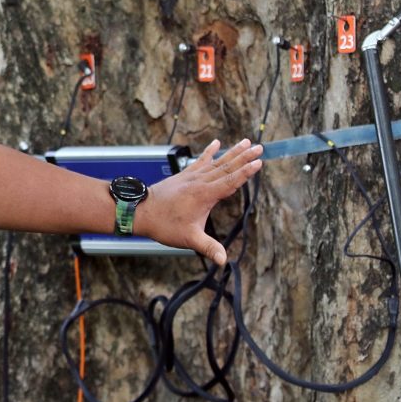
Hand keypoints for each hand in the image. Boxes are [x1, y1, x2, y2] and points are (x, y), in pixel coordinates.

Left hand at [134, 139, 261, 265]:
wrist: (140, 212)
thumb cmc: (164, 225)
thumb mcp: (189, 239)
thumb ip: (208, 247)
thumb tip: (223, 260)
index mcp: (204, 195)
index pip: (230, 181)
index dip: (246, 172)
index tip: (259, 162)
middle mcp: (199, 182)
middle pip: (226, 168)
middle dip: (244, 157)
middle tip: (260, 147)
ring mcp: (191, 177)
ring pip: (216, 162)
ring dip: (232, 152)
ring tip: (245, 141)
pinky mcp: (184, 176)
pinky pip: (200, 161)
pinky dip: (209, 152)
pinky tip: (216, 143)